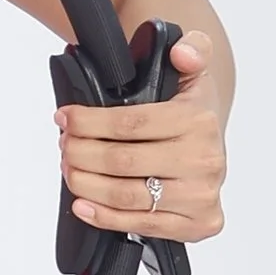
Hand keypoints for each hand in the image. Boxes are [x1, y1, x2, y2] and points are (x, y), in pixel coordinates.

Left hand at [57, 29, 226, 244]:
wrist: (212, 147)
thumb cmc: (192, 112)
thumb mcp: (193, 74)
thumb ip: (192, 49)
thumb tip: (184, 51)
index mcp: (200, 121)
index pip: (131, 124)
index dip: (90, 122)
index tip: (65, 118)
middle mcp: (205, 161)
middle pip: (123, 161)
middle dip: (82, 152)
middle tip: (64, 145)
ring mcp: (201, 197)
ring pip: (127, 195)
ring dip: (86, 183)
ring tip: (69, 169)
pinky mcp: (197, 225)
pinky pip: (141, 225)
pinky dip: (104, 216)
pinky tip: (81, 204)